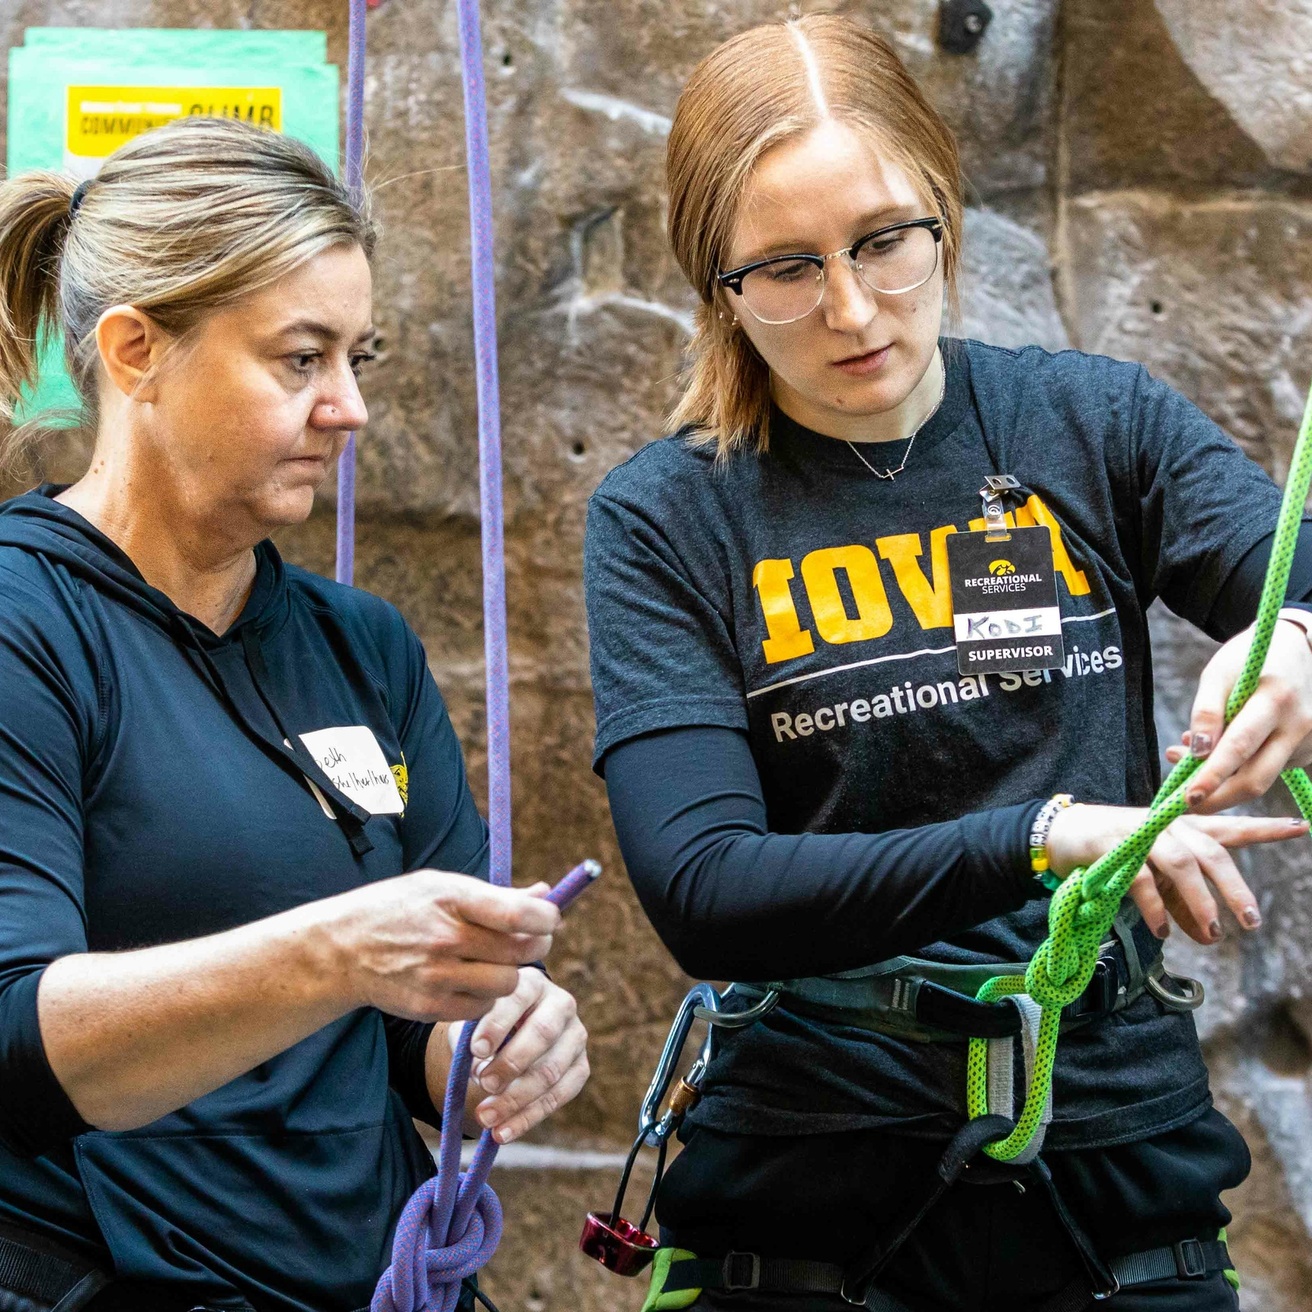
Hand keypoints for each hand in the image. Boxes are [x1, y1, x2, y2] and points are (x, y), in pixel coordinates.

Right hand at [320, 870, 558, 1020]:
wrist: (342, 950)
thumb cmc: (399, 909)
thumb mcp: (442, 885)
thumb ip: (495, 894)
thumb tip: (544, 895)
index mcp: (451, 899)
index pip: (517, 915)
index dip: (545, 918)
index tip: (549, 918)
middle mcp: (445, 939)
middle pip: (520, 952)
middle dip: (534, 945)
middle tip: (529, 940)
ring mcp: (438, 976)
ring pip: (508, 983)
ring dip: (510, 973)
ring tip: (494, 960)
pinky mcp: (431, 1007)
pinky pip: (483, 1006)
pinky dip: (485, 995)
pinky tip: (470, 980)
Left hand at [455, 965, 588, 1143]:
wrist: (513, 1034)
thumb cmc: (486, 1024)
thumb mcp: (473, 1020)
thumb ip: (471, 1036)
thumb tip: (479, 1067)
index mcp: (531, 982)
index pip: (517, 998)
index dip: (497, 1024)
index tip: (475, 1050)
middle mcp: (561, 1004)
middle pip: (542, 1033)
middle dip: (511, 1063)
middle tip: (483, 1083)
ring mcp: (576, 1036)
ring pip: (551, 1070)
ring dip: (516, 1099)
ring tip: (484, 1117)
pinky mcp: (581, 1067)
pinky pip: (559, 1097)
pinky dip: (528, 1118)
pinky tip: (502, 1132)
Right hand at [1045, 803, 1306, 944]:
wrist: (1063, 834)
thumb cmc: (1117, 853)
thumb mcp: (1157, 878)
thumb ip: (1184, 903)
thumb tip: (1209, 936)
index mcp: (1184, 829)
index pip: (1231, 827)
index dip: (1266, 829)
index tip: (1302, 828)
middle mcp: (1169, 827)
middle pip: (1212, 853)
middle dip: (1235, 888)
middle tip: (1252, 921)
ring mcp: (1142, 835)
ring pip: (1183, 864)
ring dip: (1200, 901)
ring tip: (1211, 933)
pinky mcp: (1114, 848)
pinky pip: (1143, 879)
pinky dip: (1156, 907)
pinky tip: (1162, 930)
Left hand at [1177, 618, 1311, 812]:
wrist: (1299, 648)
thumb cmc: (1249, 658)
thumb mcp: (1219, 673)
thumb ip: (1207, 712)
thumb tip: (1197, 751)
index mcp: (1275, 700)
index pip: (1240, 748)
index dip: (1213, 776)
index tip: (1188, 797)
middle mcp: (1300, 724)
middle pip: (1257, 778)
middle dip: (1219, 798)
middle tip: (1185, 803)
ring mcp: (1309, 740)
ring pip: (1262, 776)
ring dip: (1223, 778)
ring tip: (1184, 754)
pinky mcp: (1310, 750)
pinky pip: (1269, 767)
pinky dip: (1241, 766)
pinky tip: (1220, 746)